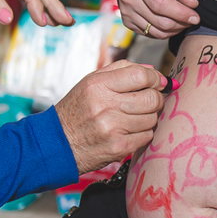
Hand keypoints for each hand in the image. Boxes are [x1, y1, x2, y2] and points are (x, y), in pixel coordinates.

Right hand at [54, 60, 168, 172]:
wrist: (58, 143)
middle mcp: (105, 105)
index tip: (158, 82)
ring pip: (152, 118)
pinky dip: (143, 133)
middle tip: (150, 100)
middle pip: (152, 98)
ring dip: (149, 117)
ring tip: (134, 116)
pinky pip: (147, 136)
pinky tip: (130, 130)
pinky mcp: (118, 147)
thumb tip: (153, 70)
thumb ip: (121, 70)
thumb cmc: (77, 110)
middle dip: (157, 98)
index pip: (140, 76)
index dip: (155, 78)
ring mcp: (112, 128)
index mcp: (98, 85)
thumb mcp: (91, 82)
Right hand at [115, 0, 198, 38]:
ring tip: (184, 18)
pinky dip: (165, 31)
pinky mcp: (127, 21)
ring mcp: (125, 11)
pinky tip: (171, 20)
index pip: (160, 4)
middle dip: (181, 23)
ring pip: (157, 31)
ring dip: (175, 29)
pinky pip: (150, 34)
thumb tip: (192, 4)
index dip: (180, 13)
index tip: (195, 16)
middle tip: (193, 17)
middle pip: (160, 21)